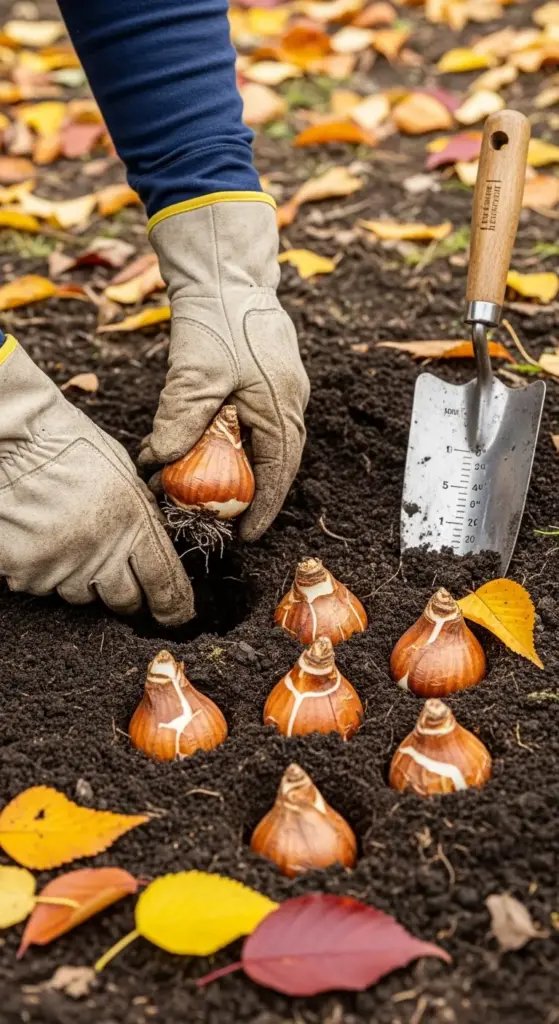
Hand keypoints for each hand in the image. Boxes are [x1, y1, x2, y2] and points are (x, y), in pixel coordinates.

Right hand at [0, 338, 193, 624]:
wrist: (14, 440)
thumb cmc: (71, 448)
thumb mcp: (124, 477)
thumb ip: (141, 517)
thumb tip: (153, 547)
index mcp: (135, 524)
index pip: (164, 584)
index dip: (174, 607)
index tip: (176, 615)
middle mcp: (102, 552)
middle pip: (125, 600)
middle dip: (126, 592)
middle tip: (114, 570)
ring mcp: (62, 566)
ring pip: (81, 595)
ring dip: (81, 578)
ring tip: (69, 538)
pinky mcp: (26, 572)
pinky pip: (44, 585)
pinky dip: (44, 570)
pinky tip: (41, 537)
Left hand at [139, 198, 309, 540]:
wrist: (226, 270)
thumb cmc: (217, 318)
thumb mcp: (196, 372)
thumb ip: (180, 419)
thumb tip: (159, 463)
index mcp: (282, 406)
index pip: (278, 472)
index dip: (264, 508)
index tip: (247, 537)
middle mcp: (289, 403)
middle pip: (277, 463)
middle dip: (254, 496)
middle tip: (228, 523)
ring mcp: (281, 391)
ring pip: (267, 445)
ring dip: (243, 470)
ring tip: (216, 494)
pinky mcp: (267, 380)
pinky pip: (257, 424)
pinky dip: (237, 445)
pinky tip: (211, 451)